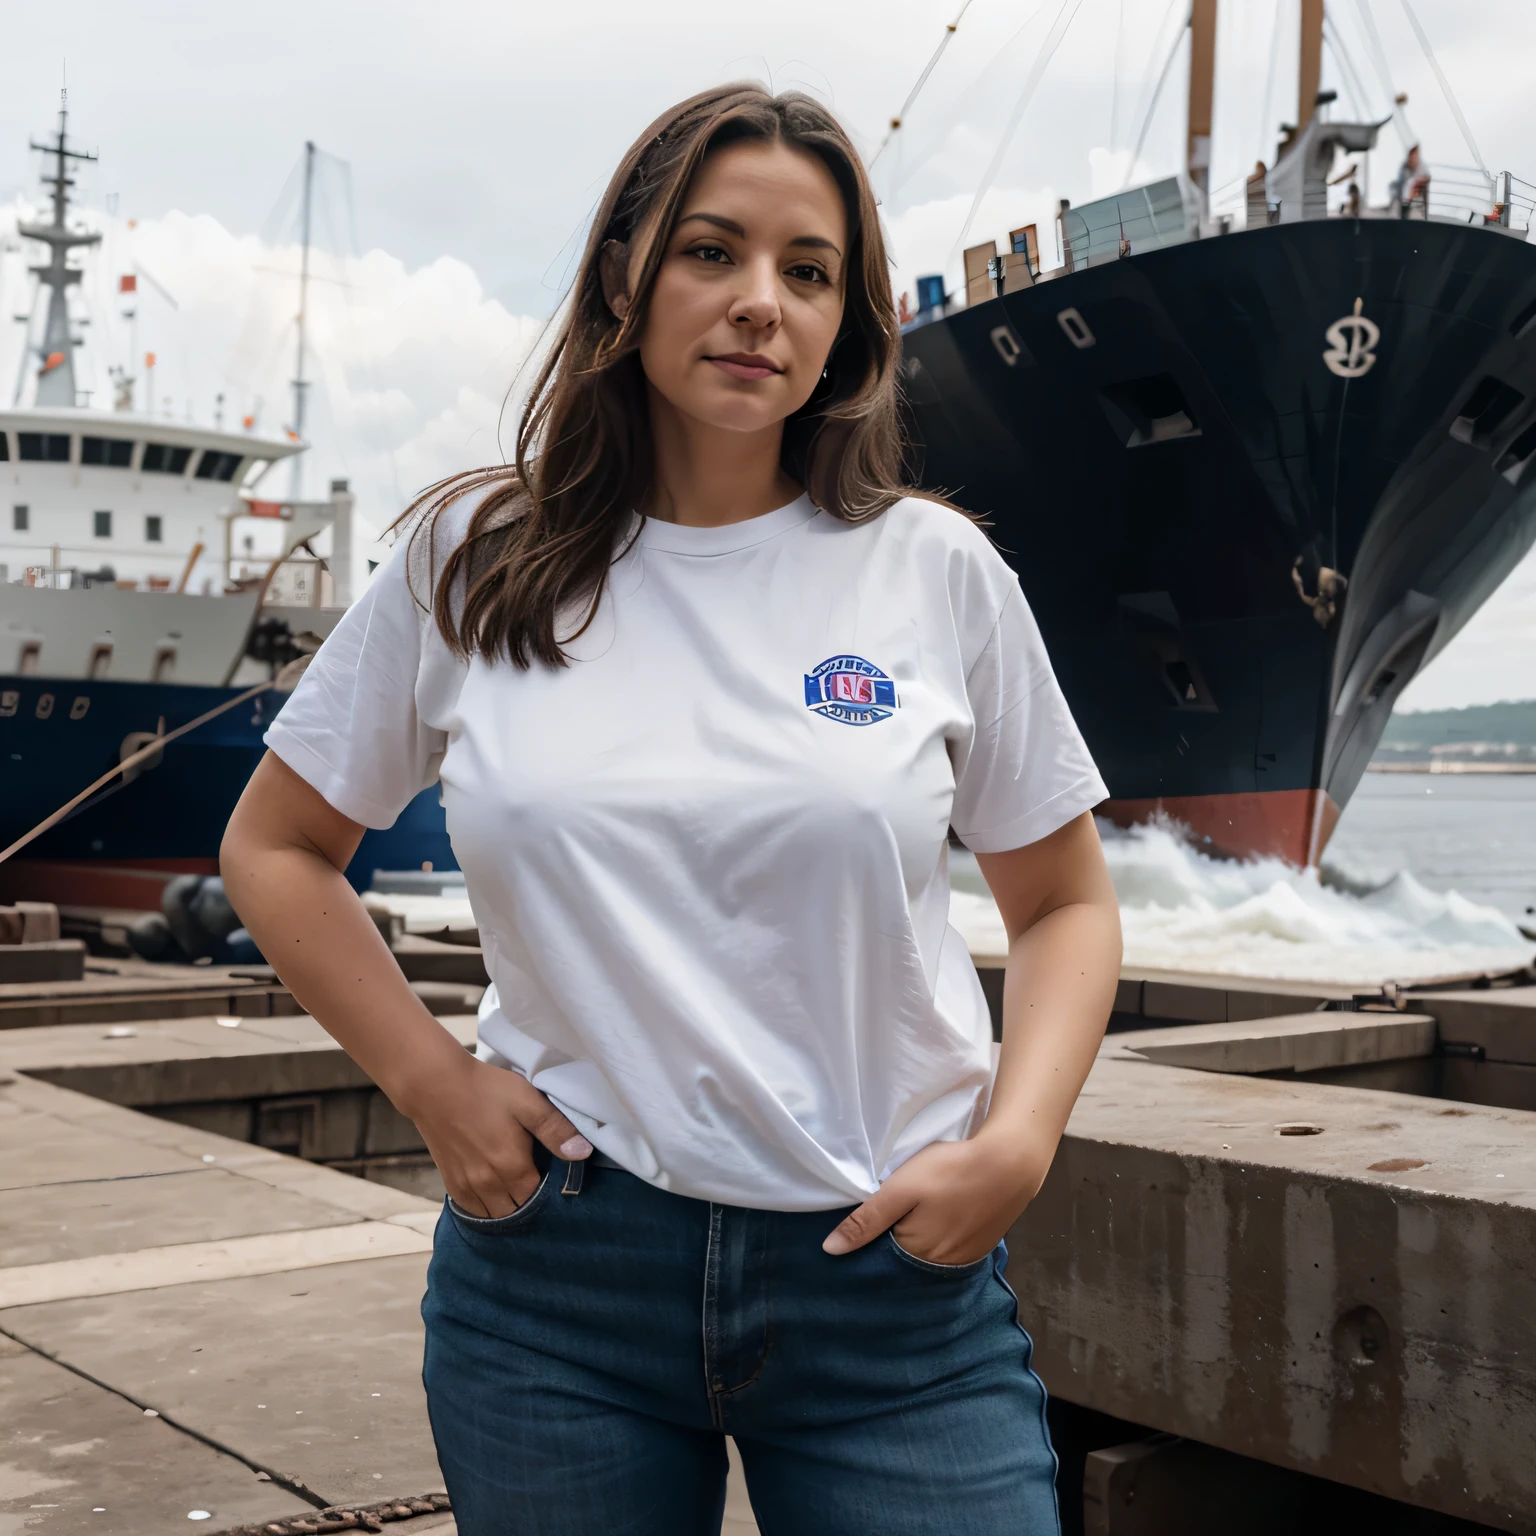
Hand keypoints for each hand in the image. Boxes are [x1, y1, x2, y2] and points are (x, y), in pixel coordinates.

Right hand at [399, 1053, 591, 1218]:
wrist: (435, 1085)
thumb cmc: (486, 1090)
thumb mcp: (527, 1101)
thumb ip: (555, 1129)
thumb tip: (583, 1153)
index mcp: (513, 1167)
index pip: (538, 1197)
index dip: (547, 1190)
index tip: (551, 1176)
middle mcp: (489, 1185)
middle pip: (516, 1211)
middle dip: (528, 1202)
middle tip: (535, 1181)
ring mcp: (467, 1186)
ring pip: (494, 1215)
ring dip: (507, 1207)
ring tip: (515, 1189)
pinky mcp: (450, 1182)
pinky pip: (472, 1210)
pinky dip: (485, 1207)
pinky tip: (493, 1192)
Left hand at [822, 1132, 1047, 1265]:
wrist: (1010, 1162)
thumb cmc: (950, 1172)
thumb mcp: (901, 1189)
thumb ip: (867, 1220)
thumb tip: (830, 1251)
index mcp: (917, 1256)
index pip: (881, 1261)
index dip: (869, 1245)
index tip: (861, 1227)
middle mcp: (941, 1268)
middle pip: (906, 1261)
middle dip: (893, 1245)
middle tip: (890, 1214)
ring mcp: (965, 1259)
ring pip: (928, 1255)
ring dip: (918, 1241)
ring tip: (911, 1215)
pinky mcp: (981, 1246)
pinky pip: (950, 1250)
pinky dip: (940, 1237)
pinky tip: (938, 1218)